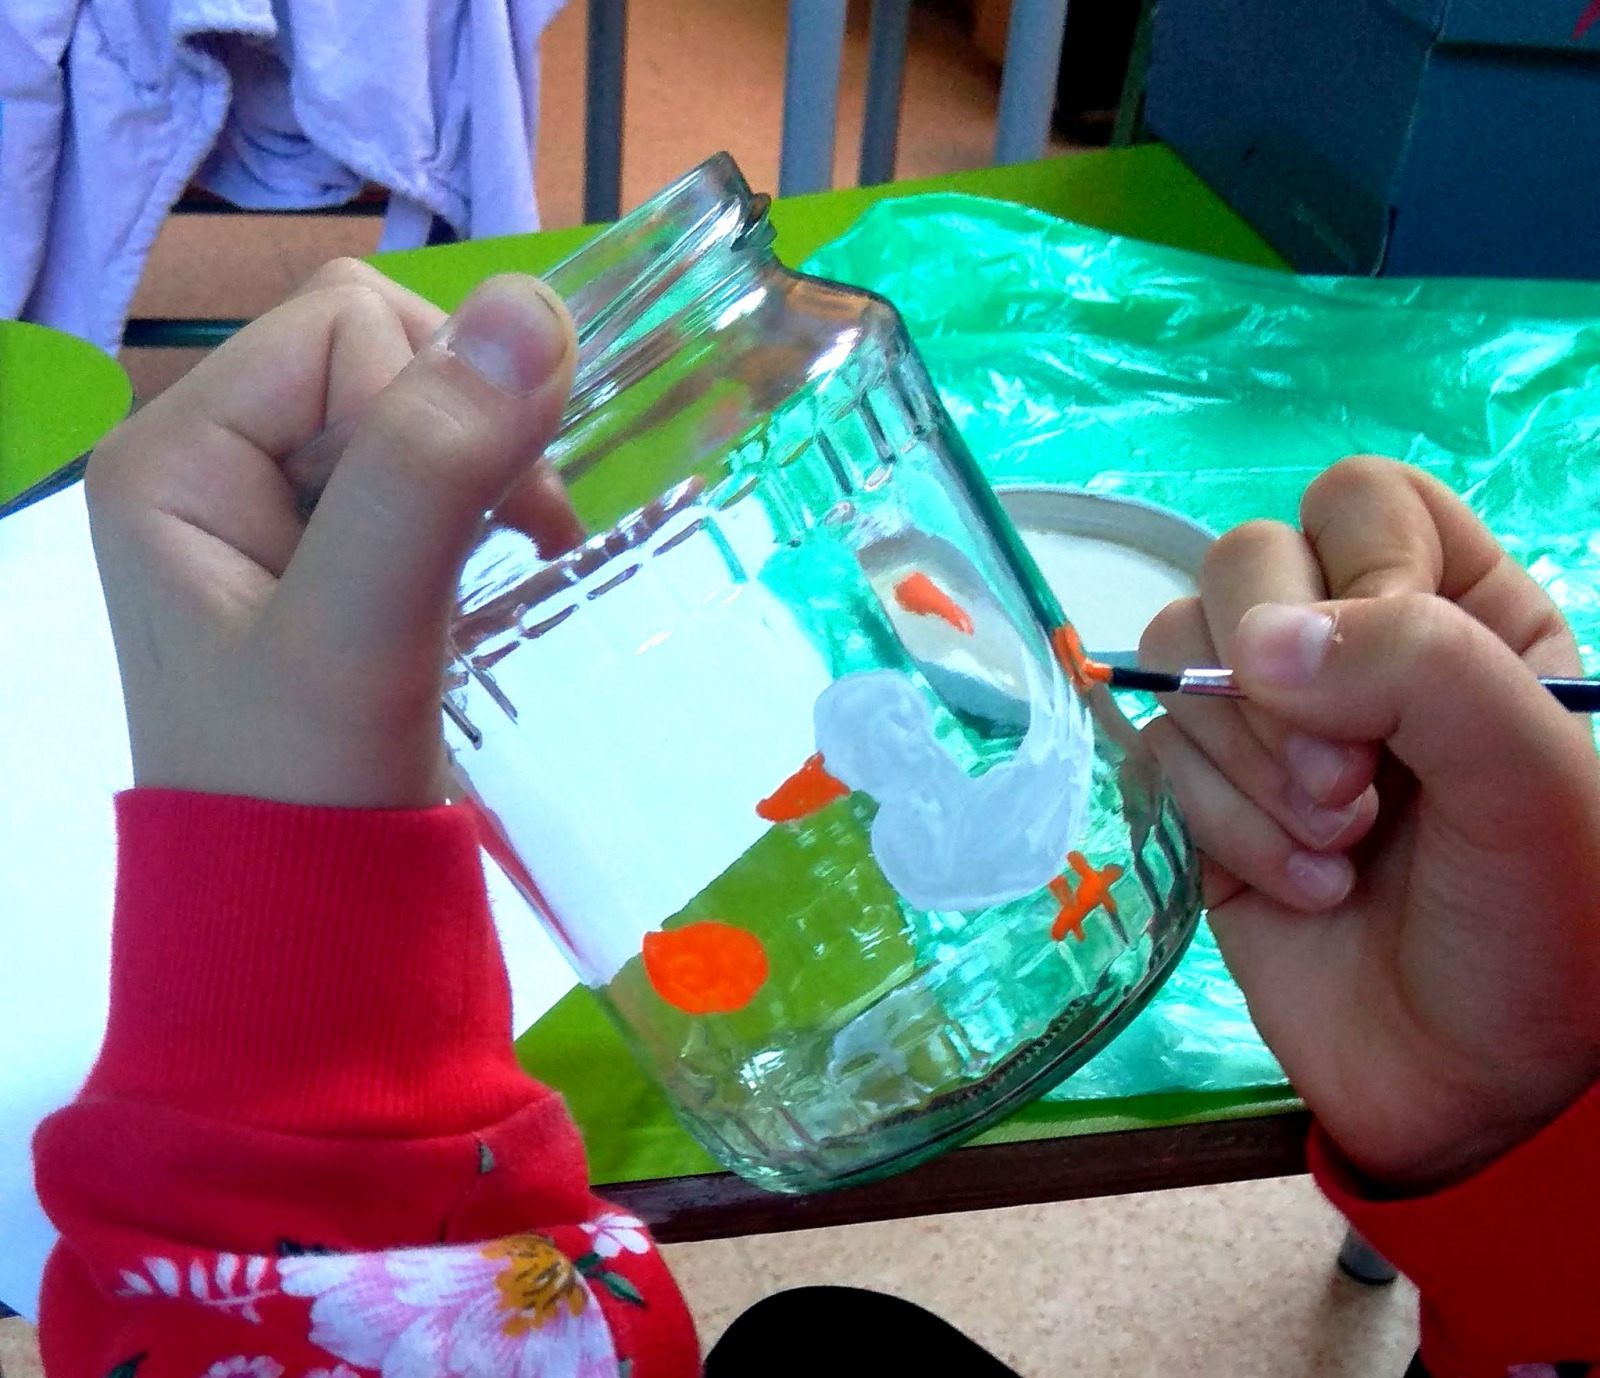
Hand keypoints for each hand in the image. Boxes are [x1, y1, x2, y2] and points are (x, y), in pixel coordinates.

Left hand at [88, 260, 577, 808]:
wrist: (310, 918)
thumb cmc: (310, 785)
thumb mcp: (360, 629)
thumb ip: (429, 470)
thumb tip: (532, 305)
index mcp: (176, 454)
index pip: (343, 326)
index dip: (434, 402)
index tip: (478, 517)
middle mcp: (212, 459)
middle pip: (378, 348)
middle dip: (468, 423)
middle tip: (512, 528)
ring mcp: (270, 506)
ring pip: (415, 400)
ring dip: (488, 459)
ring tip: (521, 545)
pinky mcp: (329, 550)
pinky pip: (425, 461)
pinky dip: (487, 491)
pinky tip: (518, 548)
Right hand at [1142, 456, 1599, 1190]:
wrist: (1483, 1092)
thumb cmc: (1546, 921)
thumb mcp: (1530, 774)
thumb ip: (1419, 664)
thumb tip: (1251, 641)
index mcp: (1460, 609)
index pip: (1359, 504)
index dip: (1356, 572)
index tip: (1391, 680)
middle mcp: (1355, 651)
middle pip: (1242, 565)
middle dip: (1279, 688)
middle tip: (1348, 789)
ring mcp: (1267, 726)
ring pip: (1181, 661)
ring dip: (1252, 770)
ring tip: (1334, 852)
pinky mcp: (1205, 801)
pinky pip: (1157, 756)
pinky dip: (1221, 825)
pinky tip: (1300, 889)